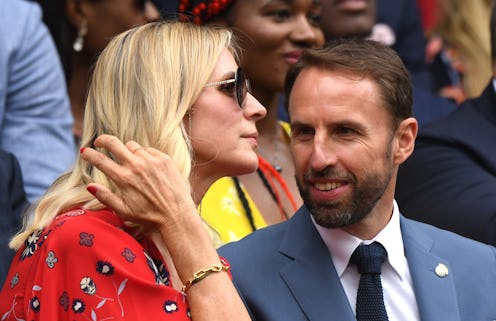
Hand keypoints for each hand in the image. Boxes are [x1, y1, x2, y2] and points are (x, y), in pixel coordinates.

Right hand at [80, 134, 196, 232]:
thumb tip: (89, 185)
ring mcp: (152, 160)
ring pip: (132, 145)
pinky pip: (148, 150)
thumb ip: (105, 197)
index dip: (89, 154)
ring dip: (126, 150)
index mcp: (123, 179)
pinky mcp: (164, 159)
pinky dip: (144, 155)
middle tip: (100, 142)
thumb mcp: (123, 211)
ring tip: (129, 161)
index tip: (84, 151)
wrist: (177, 215)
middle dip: (103, 140)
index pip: (100, 160)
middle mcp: (136, 166)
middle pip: (113, 143)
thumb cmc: (149, 217)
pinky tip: (147, 166)